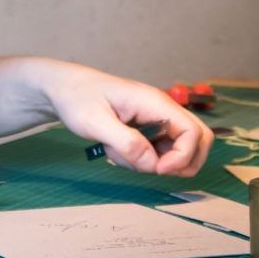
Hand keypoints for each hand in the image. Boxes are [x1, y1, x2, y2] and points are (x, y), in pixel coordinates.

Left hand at [41, 61, 213, 176]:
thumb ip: (126, 142)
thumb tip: (154, 165)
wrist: (61, 88)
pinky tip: (116, 151)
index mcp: (153, 102)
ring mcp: (154, 119)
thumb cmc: (76, 97)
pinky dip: (142, 159)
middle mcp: (160, 109)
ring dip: (154, 163)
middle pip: (197, 140)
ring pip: (176, 150)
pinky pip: (157, 151)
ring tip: (119, 153)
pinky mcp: (145, 128)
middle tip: (150, 168)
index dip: (183, 156)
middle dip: (181, 162)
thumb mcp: (95, 121)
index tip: (158, 169)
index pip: (193, 132)